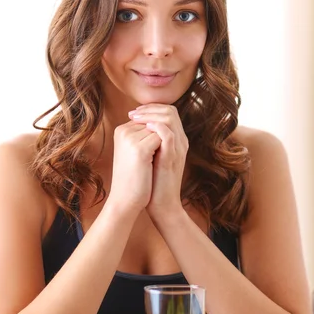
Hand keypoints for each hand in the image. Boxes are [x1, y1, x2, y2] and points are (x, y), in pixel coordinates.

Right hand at [107, 121, 161, 213]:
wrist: (126, 200)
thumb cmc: (133, 177)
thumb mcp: (136, 151)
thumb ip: (144, 135)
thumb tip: (163, 124)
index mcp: (121, 130)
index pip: (149, 120)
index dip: (157, 136)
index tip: (153, 153)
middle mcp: (123, 131)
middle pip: (155, 123)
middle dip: (160, 139)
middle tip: (154, 159)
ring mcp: (131, 139)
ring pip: (160, 130)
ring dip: (163, 144)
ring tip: (153, 162)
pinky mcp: (140, 149)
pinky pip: (163, 139)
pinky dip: (165, 150)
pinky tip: (158, 162)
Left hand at [128, 104, 188, 221]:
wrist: (161, 204)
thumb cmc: (153, 183)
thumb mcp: (152, 158)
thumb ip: (149, 143)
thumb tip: (136, 129)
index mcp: (176, 141)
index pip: (168, 112)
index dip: (151, 109)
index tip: (134, 113)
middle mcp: (180, 142)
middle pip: (170, 111)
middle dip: (150, 108)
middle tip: (133, 114)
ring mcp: (177, 149)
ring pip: (170, 118)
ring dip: (150, 114)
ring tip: (136, 119)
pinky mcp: (172, 158)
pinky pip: (168, 134)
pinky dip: (156, 127)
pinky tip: (143, 129)